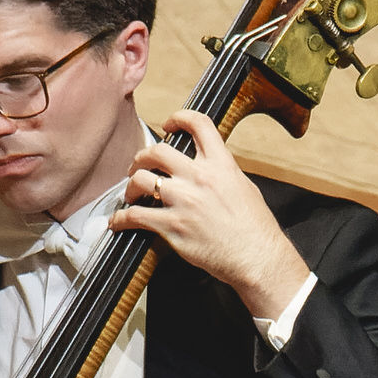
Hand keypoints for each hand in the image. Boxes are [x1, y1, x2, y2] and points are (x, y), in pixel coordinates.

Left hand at [114, 107, 312, 328]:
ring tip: (130, 194)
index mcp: (221, 165)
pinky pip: (135, 215)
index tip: (169, 125)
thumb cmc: (256, 229)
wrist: (258, 258)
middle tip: (140, 166)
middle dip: (142, 157)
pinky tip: (119, 222)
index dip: (179, 119)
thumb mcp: (245, 188)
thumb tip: (209, 167)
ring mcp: (184, 201)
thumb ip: (223, 173)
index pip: (198, 125)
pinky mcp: (172, 226)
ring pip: (141, 179)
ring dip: (130, 185)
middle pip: (158, 151)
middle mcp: (200, 177)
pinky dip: (122, 219)